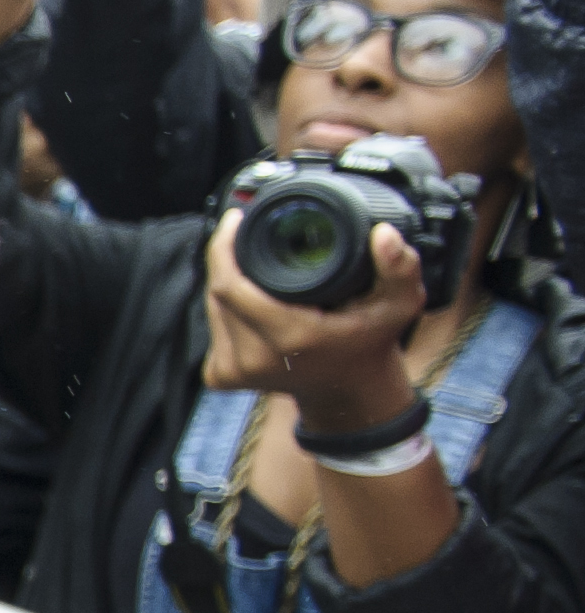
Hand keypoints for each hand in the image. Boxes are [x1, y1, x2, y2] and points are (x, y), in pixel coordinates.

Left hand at [200, 210, 424, 427]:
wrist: (348, 392)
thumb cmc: (371, 343)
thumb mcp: (399, 304)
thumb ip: (399, 268)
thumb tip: (383, 234)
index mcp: (289, 337)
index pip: (230, 285)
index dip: (225, 247)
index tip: (235, 219)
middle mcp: (253, 359)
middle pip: (219, 292)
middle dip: (228, 259)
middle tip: (246, 235)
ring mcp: (232, 372)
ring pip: (213, 308)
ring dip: (229, 283)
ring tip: (256, 269)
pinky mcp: (219, 377)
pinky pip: (213, 326)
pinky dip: (226, 308)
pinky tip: (251, 300)